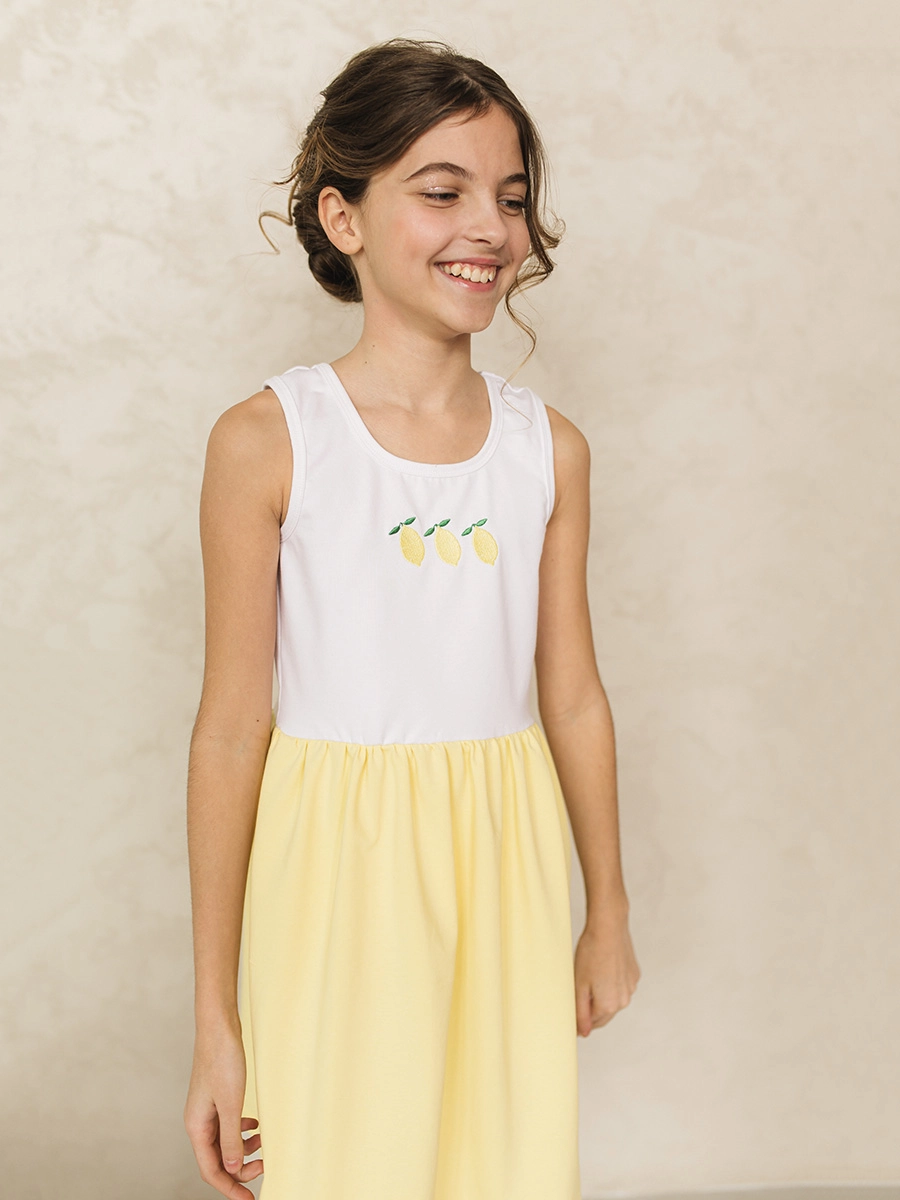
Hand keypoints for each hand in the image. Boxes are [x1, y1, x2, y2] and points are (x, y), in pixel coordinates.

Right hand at [184, 1024, 263, 1196]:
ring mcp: (207, 1109)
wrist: (219, 1027)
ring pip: (224, 1142)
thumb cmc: (222, 1061)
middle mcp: (199, 1121)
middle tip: (265, 1167)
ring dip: (243, 1149)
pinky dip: (243, 1130)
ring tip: (264, 1145)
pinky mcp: (217, 1097)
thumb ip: (231, 1138)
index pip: (210, 1170)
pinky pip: (229, 1124)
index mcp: (196, 1126)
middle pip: (217, 1159)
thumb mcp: (231, 1104)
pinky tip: (256, 1125)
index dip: (229, 1187)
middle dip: (240, 1169)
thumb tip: (233, 1169)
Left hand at [574, 906, 639, 1035]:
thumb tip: (583, 1033)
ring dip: (602, 997)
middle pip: (604, 1015)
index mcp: (609, 1006)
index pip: (592, 1024)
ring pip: (614, 1000)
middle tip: (578, 994)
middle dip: (592, 1010)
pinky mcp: (634, 975)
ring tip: (590, 978)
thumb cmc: (590, 953)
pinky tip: (603, 970)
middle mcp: (624, 1001)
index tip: (571, 1014)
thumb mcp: (579, 985)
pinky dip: (611, 984)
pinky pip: (621, 987)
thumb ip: (581, 1012)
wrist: (609, 927)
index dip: (580, 1020)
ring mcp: (631, 987)